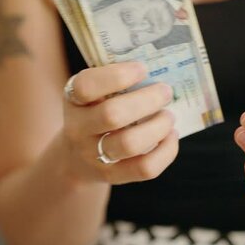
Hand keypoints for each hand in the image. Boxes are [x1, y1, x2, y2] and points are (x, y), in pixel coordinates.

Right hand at [61, 62, 177, 184]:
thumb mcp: (94, 93)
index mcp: (74, 100)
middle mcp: (79, 129)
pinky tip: (170, 136)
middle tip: (165, 92)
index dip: (118, 76)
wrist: (76, 158)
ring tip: (169, 116)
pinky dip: (166, 150)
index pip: (87, 86)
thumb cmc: (95, 112)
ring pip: (130, 144)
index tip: (142, 69)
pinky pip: (145, 168)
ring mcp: (94, 156)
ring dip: (158, 126)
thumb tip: (159, 68)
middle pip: (113, 114)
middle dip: (147, 100)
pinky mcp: (113, 176)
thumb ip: (116, 80)